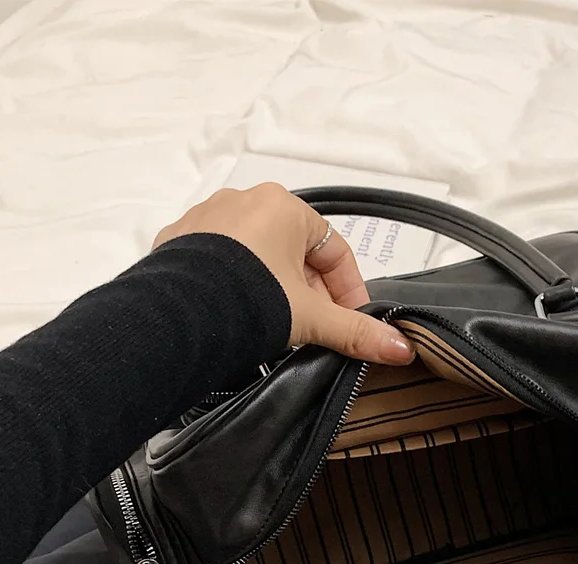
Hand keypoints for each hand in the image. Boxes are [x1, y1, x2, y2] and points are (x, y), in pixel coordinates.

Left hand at [153, 184, 414, 364]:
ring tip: (276, 329)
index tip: (352, 320)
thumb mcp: (311, 318)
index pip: (334, 249)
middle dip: (310, 293)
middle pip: (295, 253)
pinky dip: (234, 286)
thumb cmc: (248, 301)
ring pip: (256, 257)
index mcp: (283, 206)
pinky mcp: (176, 242)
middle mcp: (243, 201)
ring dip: (274, 289)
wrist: (179, 318)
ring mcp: (205, 220)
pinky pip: (218, 262)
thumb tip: (400, 348)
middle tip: (315, 331)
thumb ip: (356, 332)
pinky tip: (237, 317)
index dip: (349, 290)